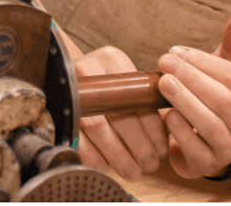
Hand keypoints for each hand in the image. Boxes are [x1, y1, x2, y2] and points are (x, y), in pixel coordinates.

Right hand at [75, 45, 169, 180]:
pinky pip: (76, 137)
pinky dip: (93, 157)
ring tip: (133, 171)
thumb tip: (173, 132)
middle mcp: (90, 70)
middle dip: (138, 146)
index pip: (137, 97)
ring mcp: (70, 88)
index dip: (152, 128)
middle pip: (117, 114)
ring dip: (118, 155)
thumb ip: (146, 100)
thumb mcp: (126, 81)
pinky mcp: (58, 108)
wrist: (66, 78)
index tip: (161, 149)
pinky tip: (106, 166)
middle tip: (149, 165)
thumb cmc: (106, 87)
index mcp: (112, 59)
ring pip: (97, 127)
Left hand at [155, 10, 230, 178]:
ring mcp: (230, 152)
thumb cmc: (214, 99)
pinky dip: (180, 129)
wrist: (203, 144)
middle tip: (164, 62)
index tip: (177, 50)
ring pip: (211, 125)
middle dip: (192, 78)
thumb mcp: (225, 71)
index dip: (205, 62)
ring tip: (162, 83)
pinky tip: (165, 114)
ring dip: (185, 101)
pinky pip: (195, 148)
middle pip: (223, 101)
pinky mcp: (208, 166)